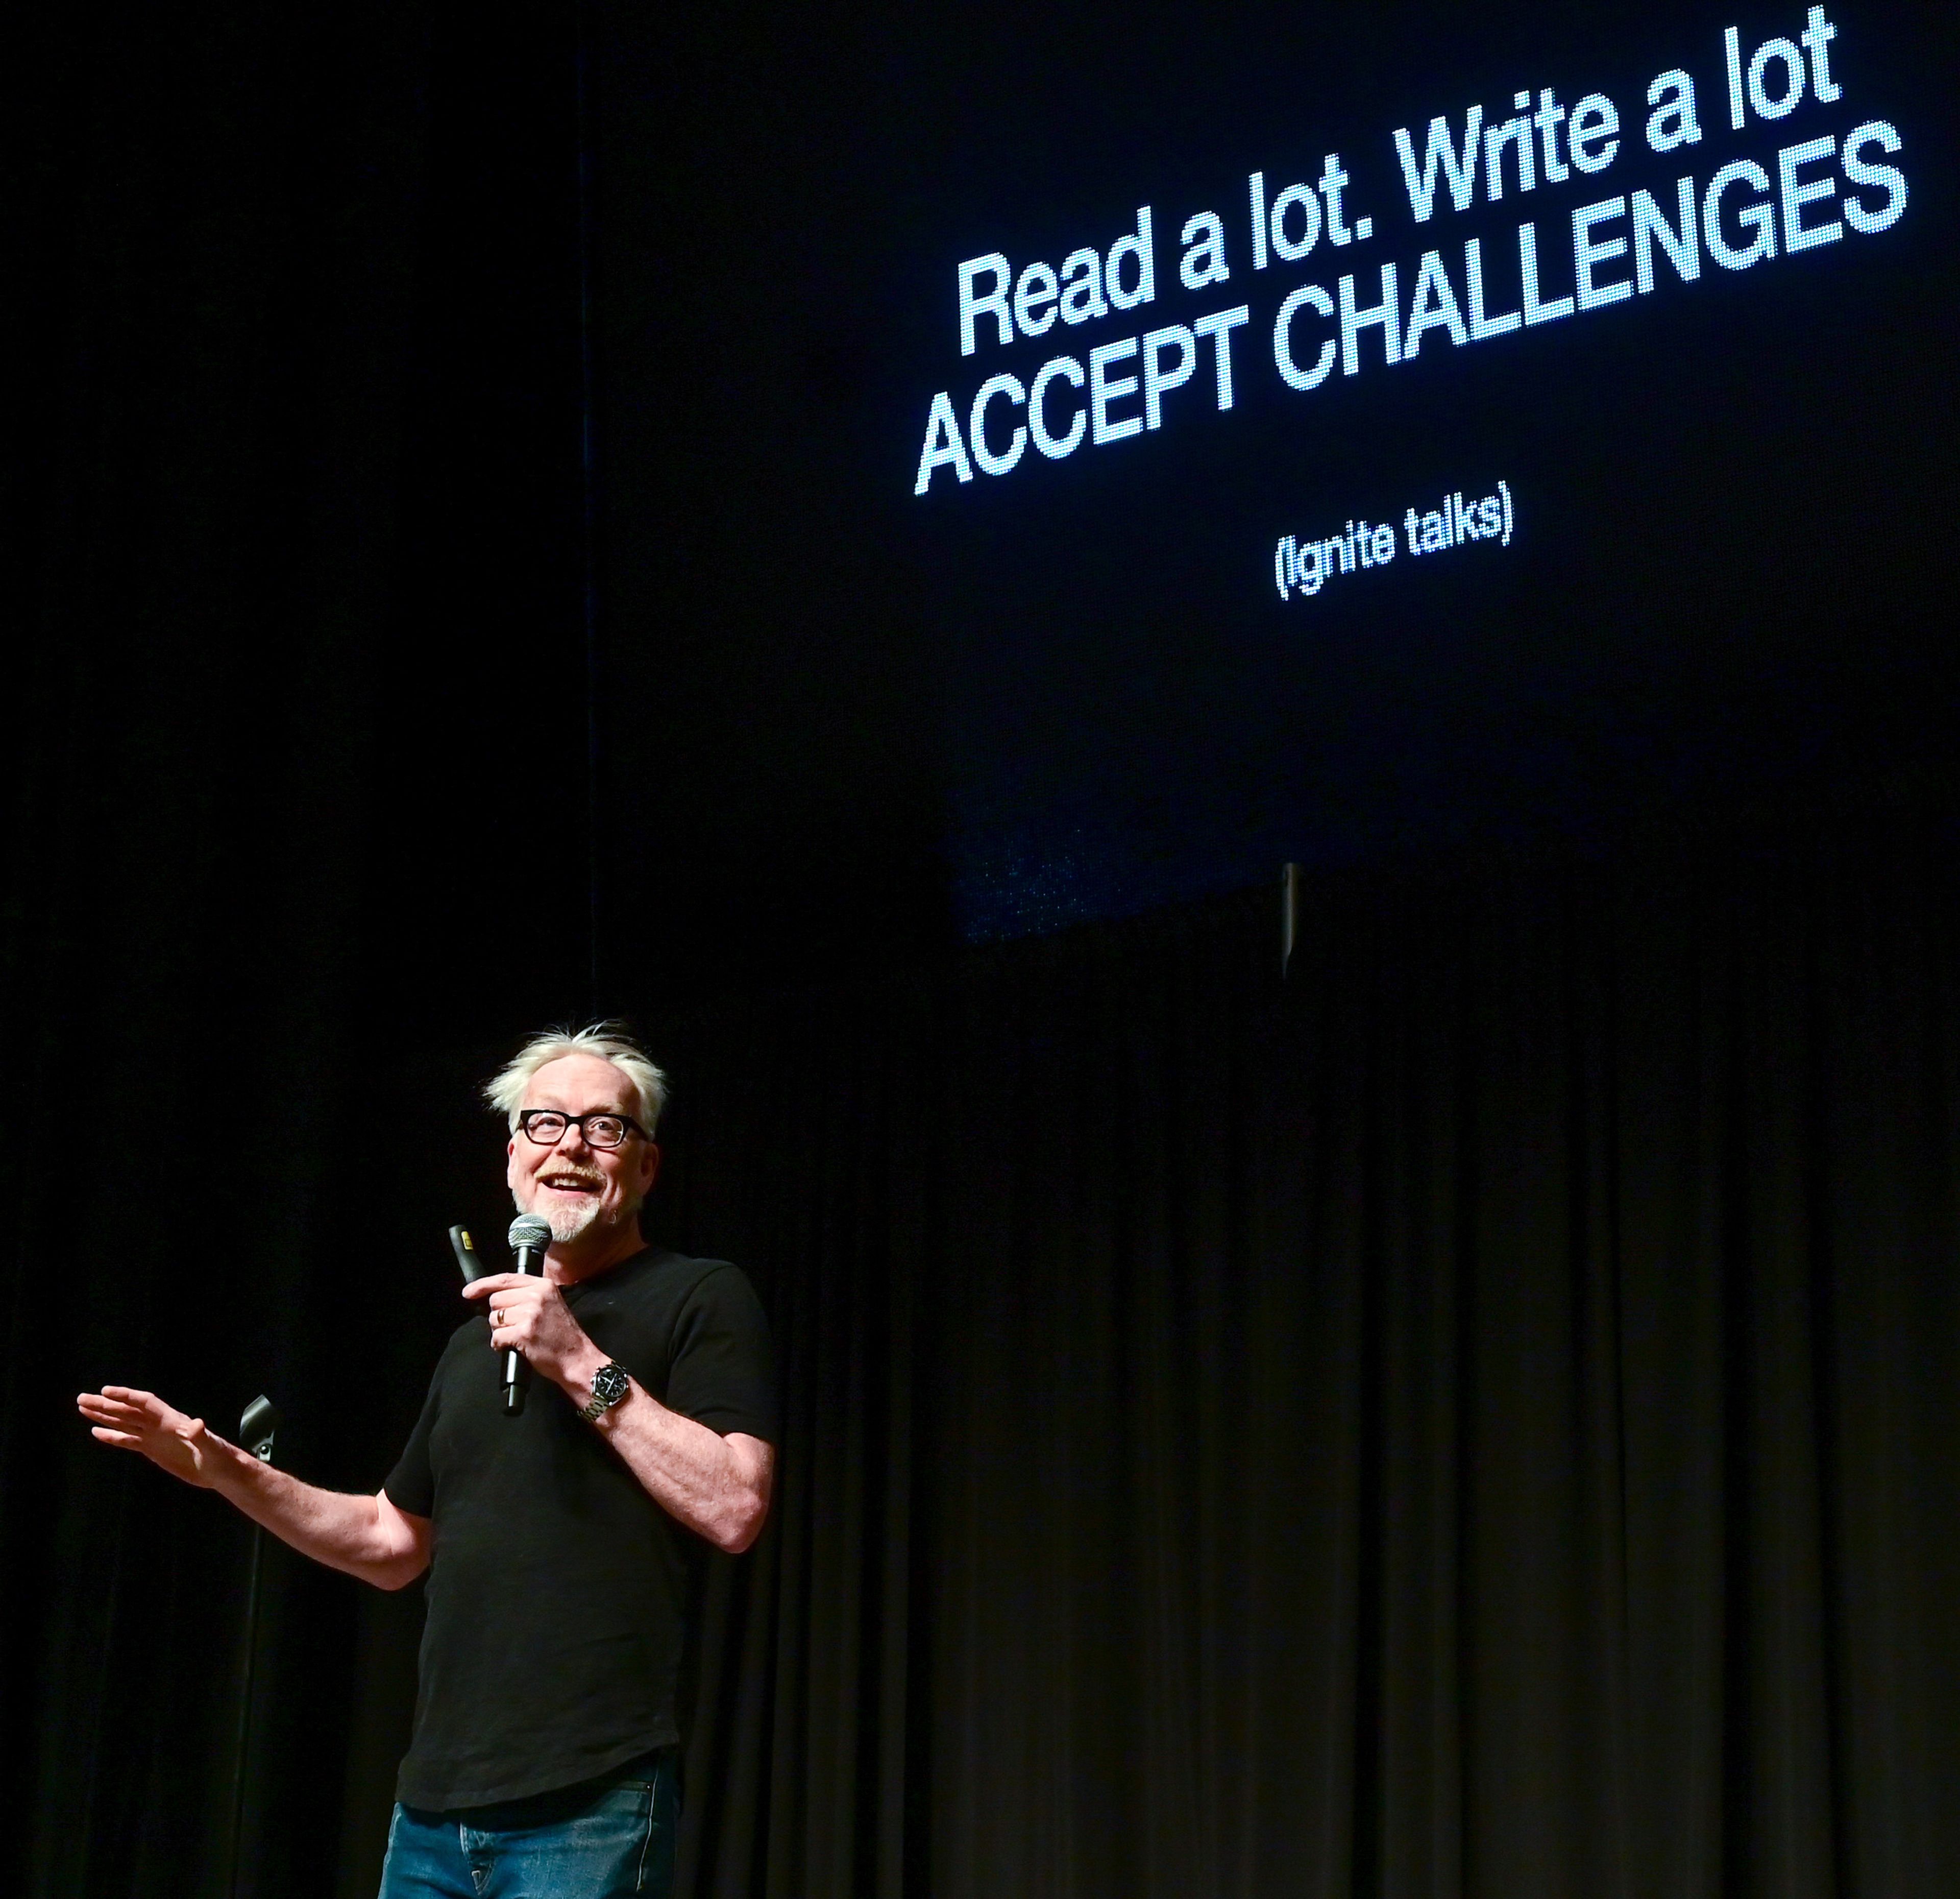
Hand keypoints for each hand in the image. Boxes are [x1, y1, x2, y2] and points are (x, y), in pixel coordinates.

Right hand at [77, 1386, 231, 1487]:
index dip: (126, 1396)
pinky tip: (96, 1431)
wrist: (221, 1472)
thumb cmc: (220, 1458)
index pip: (145, 1403)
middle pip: (129, 1410)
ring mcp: (155, 1437)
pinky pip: (128, 1440)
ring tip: (83, 1408)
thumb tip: (197, 1424)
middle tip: (82, 1398)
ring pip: (125, 1422)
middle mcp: (160, 1425)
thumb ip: (202, 1436)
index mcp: (172, 1421)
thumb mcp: (211, 1448)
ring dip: (104, 1415)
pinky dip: (112, 1436)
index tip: (106, 1390)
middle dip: (106, 1404)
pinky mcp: (153, 1450)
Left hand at [463, 1274, 600, 1389]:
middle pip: (496, 1300)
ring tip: (518, 1336)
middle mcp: (536, 1295)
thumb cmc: (562, 1334)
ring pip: (494, 1319)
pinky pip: (497, 1336)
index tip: (468, 1292)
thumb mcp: (550, 1303)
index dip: (483, 1285)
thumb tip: (494, 1296)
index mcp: (543, 1285)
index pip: (506, 1279)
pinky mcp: (523, 1332)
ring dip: (500, 1331)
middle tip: (515, 1326)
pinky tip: (514, 1346)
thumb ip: (527, 1295)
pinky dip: (500, 1345)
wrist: (577, 1357)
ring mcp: (530, 1313)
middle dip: (499, 1315)